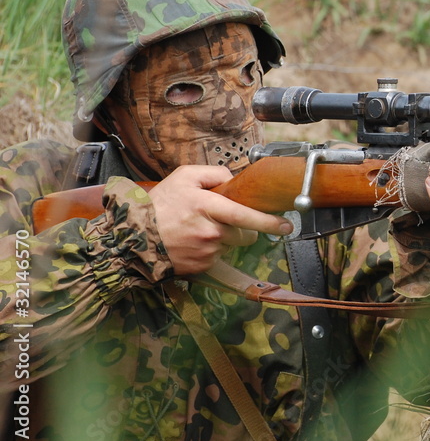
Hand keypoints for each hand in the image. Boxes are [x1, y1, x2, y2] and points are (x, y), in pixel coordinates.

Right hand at [148, 165, 292, 274]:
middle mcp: (210, 232)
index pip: (247, 216)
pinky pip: (217, 257)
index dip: (269, 222)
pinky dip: (211, 250)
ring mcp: (206, 252)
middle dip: (243, 228)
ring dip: (224, 239)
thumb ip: (213, 174)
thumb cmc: (158, 205)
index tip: (286, 225)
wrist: (132, 238)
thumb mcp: (183, 177)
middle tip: (224, 220)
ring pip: (231, 246)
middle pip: (245, 234)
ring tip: (200, 229)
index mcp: (208, 207)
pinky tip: (193, 242)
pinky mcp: (201, 267)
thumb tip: (233, 179)